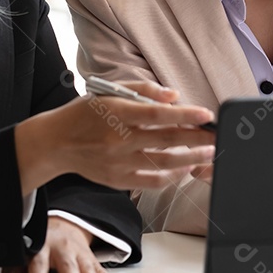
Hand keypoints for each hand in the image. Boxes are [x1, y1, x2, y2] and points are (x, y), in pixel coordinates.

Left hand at [0, 217, 118, 272]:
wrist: (64, 223)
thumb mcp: (25, 249)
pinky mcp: (91, 258)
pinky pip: (101, 270)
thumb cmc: (42, 240)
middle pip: (68, 267)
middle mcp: (64, 248)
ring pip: (87, 268)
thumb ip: (15, 267)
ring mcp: (80, 253)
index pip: (39, 263)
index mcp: (44, 245)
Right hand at [15, 81, 216, 194]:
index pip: (157, 114)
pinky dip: (172, 176)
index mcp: (116, 114)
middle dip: (197, 139)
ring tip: (209, 153)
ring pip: (163, 163)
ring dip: (191, 158)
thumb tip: (174, 96)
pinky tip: (185, 168)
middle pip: (166, 140)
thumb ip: (143, 91)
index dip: (185, 115)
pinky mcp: (118, 180)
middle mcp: (118, 140)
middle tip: (217, 136)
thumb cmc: (86, 114)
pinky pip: (152, 181)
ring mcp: (118, 163)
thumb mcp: (109, 92)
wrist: (55, 143)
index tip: (206, 114)